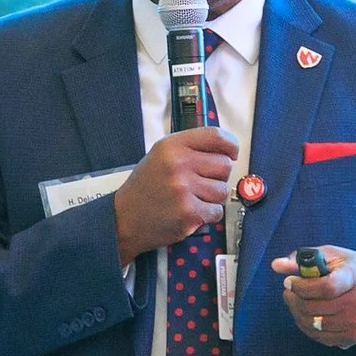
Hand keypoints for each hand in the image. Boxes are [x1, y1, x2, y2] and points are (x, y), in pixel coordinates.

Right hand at [112, 126, 239, 268]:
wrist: (124, 219)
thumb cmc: (146, 187)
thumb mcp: (160, 157)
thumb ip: (189, 149)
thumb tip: (226, 152)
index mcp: (171, 146)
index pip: (215, 136)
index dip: (230, 145)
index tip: (231, 154)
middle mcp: (178, 165)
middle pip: (224, 166)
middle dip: (218, 177)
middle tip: (201, 184)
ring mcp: (183, 190)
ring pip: (223, 191)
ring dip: (213, 198)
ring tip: (193, 199)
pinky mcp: (188, 213)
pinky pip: (217, 211)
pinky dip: (208, 215)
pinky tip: (191, 213)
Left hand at [272, 246, 355, 350]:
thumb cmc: (355, 270)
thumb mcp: (334, 256)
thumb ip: (304, 259)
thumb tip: (276, 266)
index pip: (327, 287)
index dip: (302, 287)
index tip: (290, 282)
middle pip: (315, 307)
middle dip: (294, 299)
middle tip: (288, 290)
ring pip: (313, 324)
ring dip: (297, 312)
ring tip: (296, 300)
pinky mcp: (353, 337)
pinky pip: (319, 336)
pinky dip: (306, 325)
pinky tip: (307, 313)